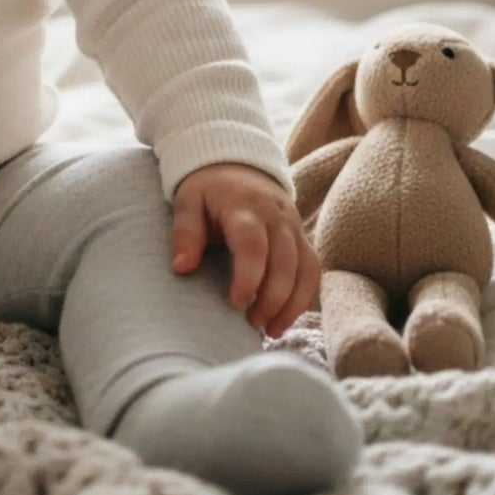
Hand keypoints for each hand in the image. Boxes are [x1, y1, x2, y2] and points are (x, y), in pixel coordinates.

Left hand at [170, 161, 319, 338]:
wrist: (238, 164)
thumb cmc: (208, 188)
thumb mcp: (187, 201)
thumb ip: (185, 232)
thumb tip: (181, 269)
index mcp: (245, 206)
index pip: (253, 245)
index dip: (248, 277)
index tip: (235, 303)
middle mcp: (276, 217)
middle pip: (285, 262)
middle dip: (272, 299)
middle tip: (253, 325)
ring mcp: (294, 227)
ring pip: (306, 270)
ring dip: (292, 304)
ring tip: (271, 330)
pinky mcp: (302, 238)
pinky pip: (313, 271)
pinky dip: (305, 297)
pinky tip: (287, 316)